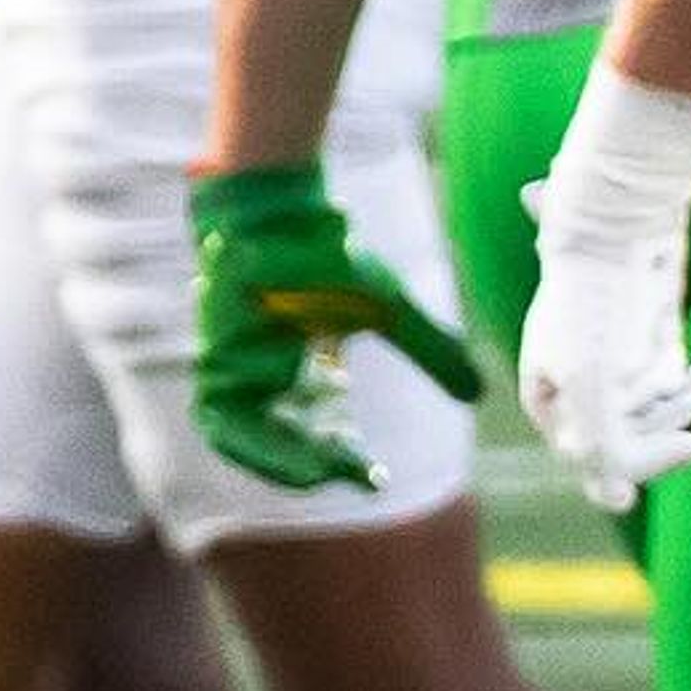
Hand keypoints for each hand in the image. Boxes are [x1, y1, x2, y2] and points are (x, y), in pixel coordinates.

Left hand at [188, 164, 478, 492]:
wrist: (280, 214)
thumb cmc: (330, 257)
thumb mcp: (390, 313)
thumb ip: (432, 353)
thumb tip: (478, 393)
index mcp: (301, 371)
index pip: (316, 435)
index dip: (340, 464)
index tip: (376, 477)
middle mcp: (264, 375)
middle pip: (277, 444)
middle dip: (308, 470)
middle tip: (348, 477)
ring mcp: (234, 367)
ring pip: (241, 439)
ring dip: (278, 463)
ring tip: (318, 475)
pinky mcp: (212, 356)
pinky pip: (218, 417)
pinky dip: (247, 442)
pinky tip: (287, 444)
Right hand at [517, 205, 690, 516]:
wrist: (617, 230)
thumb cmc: (591, 303)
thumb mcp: (589, 381)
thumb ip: (598, 444)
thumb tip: (614, 502)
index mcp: (549, 402)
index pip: (599, 461)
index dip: (649, 459)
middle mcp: (578, 396)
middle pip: (634, 443)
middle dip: (677, 424)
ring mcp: (613, 377)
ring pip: (661, 419)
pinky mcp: (648, 356)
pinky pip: (676, 393)